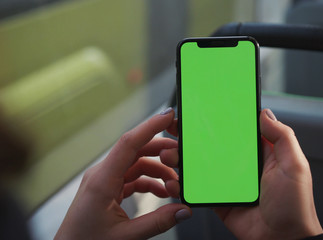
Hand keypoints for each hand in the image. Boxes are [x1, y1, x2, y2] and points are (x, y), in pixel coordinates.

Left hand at [55, 108, 190, 239]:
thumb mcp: (125, 237)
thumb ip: (157, 222)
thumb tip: (183, 211)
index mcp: (101, 181)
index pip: (129, 143)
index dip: (150, 126)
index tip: (168, 115)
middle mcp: (101, 176)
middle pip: (136, 151)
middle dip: (161, 151)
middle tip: (182, 156)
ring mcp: (103, 182)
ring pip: (136, 165)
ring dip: (158, 171)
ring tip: (174, 185)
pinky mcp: (107, 190)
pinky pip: (132, 177)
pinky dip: (149, 182)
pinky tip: (161, 192)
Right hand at [164, 108, 322, 238]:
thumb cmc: (295, 207)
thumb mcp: (294, 166)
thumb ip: (282, 137)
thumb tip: (265, 113)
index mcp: (262, 153)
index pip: (239, 130)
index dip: (223, 118)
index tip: (204, 108)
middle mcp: (244, 165)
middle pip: (216, 145)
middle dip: (195, 136)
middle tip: (178, 128)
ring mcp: (230, 182)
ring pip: (203, 165)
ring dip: (185, 158)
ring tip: (171, 154)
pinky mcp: (220, 198)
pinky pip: (200, 188)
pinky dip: (185, 184)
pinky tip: (176, 179)